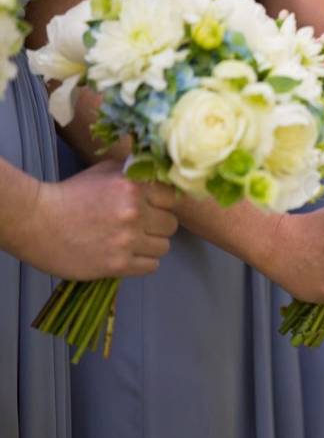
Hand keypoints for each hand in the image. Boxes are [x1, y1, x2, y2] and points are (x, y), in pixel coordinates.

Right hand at [20, 160, 177, 279]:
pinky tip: (127, 255)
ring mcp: (128, 240)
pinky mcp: (119, 264)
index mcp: (133, 186)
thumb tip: (164, 175)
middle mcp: (134, 212)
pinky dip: (142, 262)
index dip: (163, 204)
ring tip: (130, 241)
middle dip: (157, 225)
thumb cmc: (71, 194)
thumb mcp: (106, 171)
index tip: (152, 207)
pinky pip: (151, 266)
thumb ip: (137, 173)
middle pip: (171, 225)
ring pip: (164, 247)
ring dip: (150, 245)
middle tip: (138, 226)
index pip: (173, 198)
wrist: (36, 222)